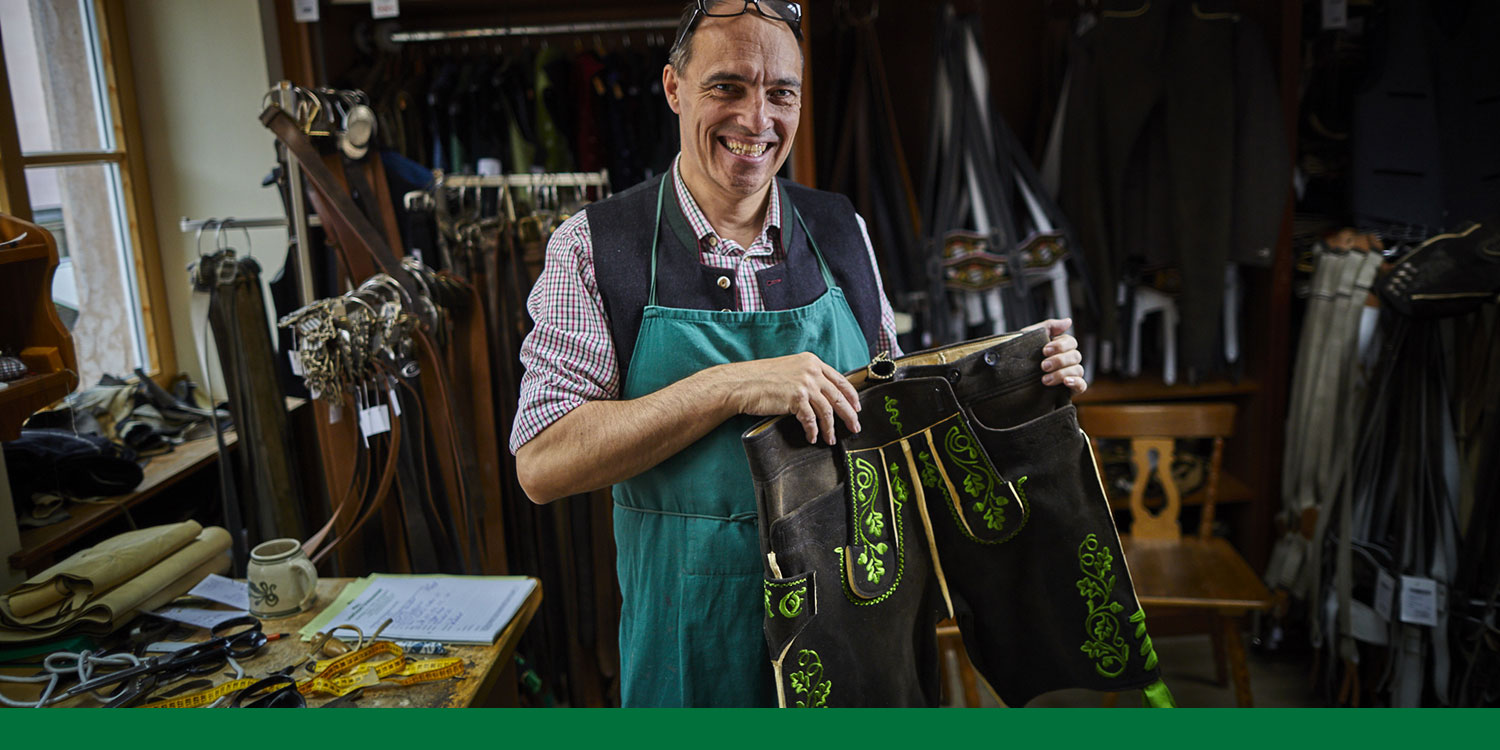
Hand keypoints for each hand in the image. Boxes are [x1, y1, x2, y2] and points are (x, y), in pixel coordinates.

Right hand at [714, 352, 861, 443]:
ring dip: (831, 428)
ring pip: (828, 410)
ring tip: (831, 439)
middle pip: (839, 396)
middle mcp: (811, 371)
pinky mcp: (796, 398)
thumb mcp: (790, 369)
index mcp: (812, 361)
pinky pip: (811, 419)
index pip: (840, 380)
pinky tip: (813, 437)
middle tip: (855, 427)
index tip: (856, 407)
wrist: (742, 383)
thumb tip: (821, 394)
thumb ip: (807, 376)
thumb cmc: (761, 378)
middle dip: (849, 414)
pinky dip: (813, 430)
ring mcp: (805, 384)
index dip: (851, 396)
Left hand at [1023, 317, 1086, 394]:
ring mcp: (1069, 374)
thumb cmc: (1020, 354)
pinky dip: (1076, 382)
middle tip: (1043, 366)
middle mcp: (1067, 360)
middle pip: (1076, 356)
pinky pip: (1082, 385)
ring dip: (1062, 373)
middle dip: (1059, 361)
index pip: (1071, 342)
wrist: (1008, 377)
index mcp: (1060, 347)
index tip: (1044, 351)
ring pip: (1078, 370)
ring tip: (1045, 380)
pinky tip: (1066, 382)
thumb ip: (1049, 326)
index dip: (1060, 346)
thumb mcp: (1030, 336)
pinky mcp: (1069, 389)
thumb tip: (1068, 321)